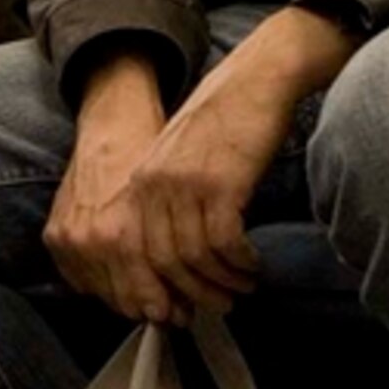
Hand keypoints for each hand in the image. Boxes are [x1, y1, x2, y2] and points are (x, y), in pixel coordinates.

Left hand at [47, 11, 356, 323]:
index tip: (178, 307)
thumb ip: (168, 203)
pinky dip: (240, 262)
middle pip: (161, 263)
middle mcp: (153, 186)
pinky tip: (253, 265)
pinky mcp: (220, 184)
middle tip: (219, 306)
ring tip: (242, 288)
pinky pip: (224, 243)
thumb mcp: (179, 162)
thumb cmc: (223, 126)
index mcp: (138, 184)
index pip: (133, 253)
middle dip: (191, 293)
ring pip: (194, 258)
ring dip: (221, 282)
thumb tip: (174, 261)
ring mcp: (184, 185)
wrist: (255, 81)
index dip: (155, 287)